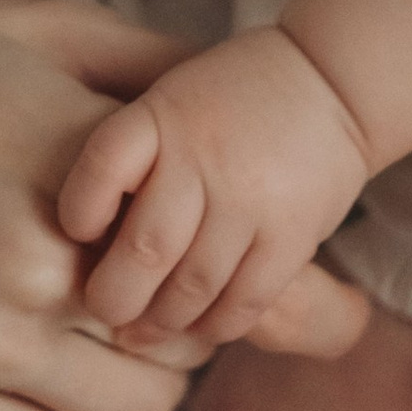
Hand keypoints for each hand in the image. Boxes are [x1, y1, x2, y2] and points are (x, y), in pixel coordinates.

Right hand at [0, 0, 359, 410]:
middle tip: (160, 298)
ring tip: (96, 334)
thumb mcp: (31, 32)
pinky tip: (43, 373)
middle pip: (193, 346)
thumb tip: (247, 99)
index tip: (300, 295)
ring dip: (137, 383)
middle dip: (194, 327)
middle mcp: (33, 264)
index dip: (276, 284)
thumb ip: (152, 70)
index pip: (233, 257)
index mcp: (78, 164)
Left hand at [58, 25, 370, 343]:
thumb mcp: (169, 95)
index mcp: (162, 115)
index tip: (79, 233)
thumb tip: (81, 238)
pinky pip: (242, 303)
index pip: (101, 167)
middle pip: (143, 250)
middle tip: (106, 310)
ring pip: (191, 289)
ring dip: (162, 322)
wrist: (332, 80)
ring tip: (145, 330)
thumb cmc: (232, 98)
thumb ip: (131, 153)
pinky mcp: (291, 236)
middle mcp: (203, 158)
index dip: (80, 212)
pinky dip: (214, 326)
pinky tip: (199, 325)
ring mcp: (250, 200)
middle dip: (114, 297)